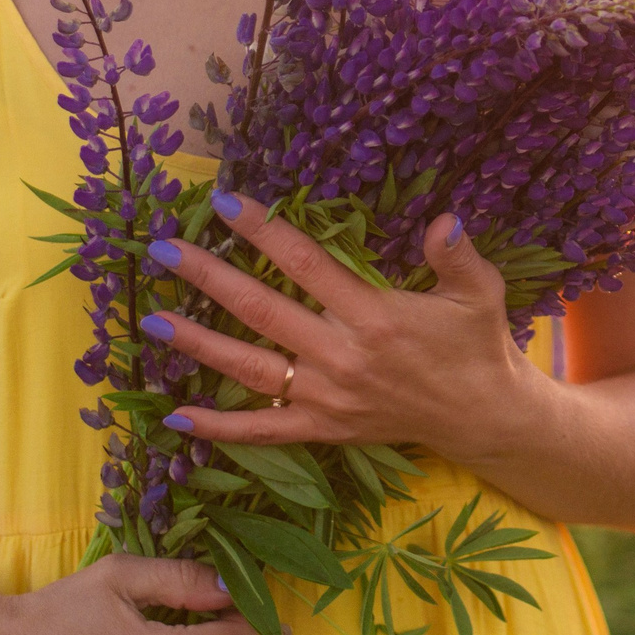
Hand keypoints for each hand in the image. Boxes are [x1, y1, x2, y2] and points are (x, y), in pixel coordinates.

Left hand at [141, 194, 536, 462]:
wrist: (482, 416)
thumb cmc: (477, 344)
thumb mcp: (480, 293)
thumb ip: (457, 256)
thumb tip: (444, 220)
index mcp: (374, 316)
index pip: (306, 265)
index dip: (264, 232)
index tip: (226, 203)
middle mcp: (340, 356)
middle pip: (260, 310)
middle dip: (207, 276)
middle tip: (163, 248)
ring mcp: (326, 397)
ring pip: (248, 368)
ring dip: (197, 342)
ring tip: (151, 320)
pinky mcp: (323, 429)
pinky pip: (262, 431)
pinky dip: (218, 428)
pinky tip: (176, 417)